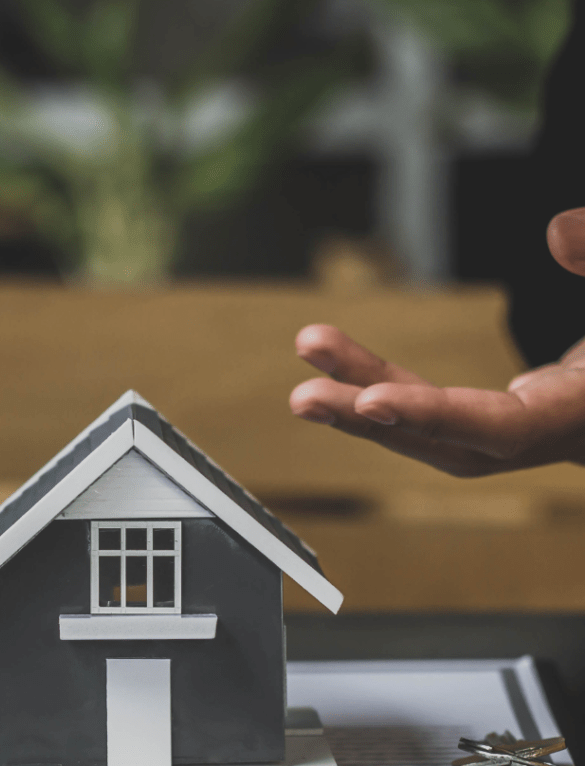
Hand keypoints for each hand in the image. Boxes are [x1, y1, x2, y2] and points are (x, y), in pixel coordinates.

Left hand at [289, 208, 584, 476]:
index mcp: (579, 414)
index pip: (502, 427)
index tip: (373, 401)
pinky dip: (382, 385)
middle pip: (445, 441)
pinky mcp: (494, 418)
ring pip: (428, 430)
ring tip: (305, 367)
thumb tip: (556, 230)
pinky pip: (430, 408)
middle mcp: (541, 437)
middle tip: (303, 397)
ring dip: (361, 403)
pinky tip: (335, 362)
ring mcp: (514, 433)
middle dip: (371, 421)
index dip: (437, 417)